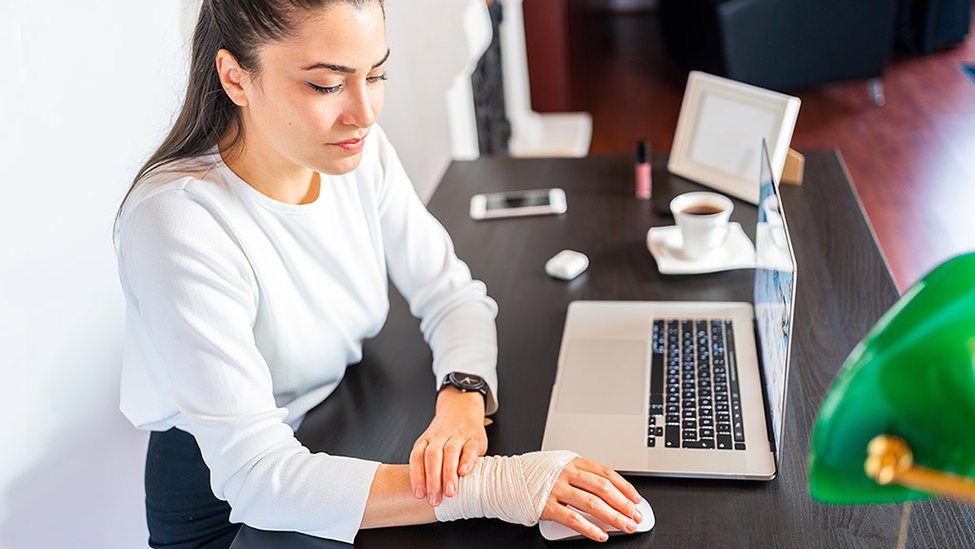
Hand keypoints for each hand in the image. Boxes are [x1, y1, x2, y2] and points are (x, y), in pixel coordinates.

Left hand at [410, 387, 487, 506]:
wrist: (461, 408)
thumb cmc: (444, 435)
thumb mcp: (431, 444)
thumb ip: (428, 464)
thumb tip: (425, 494)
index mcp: (426, 440)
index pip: (417, 457)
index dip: (417, 476)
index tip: (419, 495)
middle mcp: (440, 437)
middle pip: (432, 456)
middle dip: (433, 480)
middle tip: (434, 500)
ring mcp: (457, 436)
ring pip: (450, 452)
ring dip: (449, 474)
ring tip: (450, 492)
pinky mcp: (474, 438)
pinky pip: (470, 448)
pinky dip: (467, 461)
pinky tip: (464, 473)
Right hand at [541, 458, 643, 541]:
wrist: (503, 480)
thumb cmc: (532, 474)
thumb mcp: (558, 466)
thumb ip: (579, 476)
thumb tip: (607, 493)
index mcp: (572, 462)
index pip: (605, 473)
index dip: (624, 487)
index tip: (636, 499)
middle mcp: (566, 473)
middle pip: (603, 488)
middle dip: (623, 504)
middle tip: (635, 516)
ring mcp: (556, 489)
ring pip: (592, 503)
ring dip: (613, 517)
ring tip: (625, 526)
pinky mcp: (546, 506)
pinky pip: (573, 519)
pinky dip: (589, 528)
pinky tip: (601, 535)